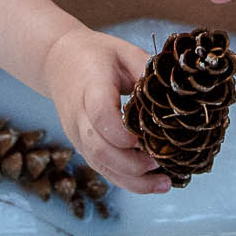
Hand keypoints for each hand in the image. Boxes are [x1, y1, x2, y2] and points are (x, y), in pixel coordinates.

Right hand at [43, 28, 167, 194]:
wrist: (59, 61)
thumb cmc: (97, 55)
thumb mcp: (125, 52)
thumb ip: (147, 72)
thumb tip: (176, 95)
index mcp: (90, 86)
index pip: (100, 114)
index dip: (121, 132)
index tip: (143, 139)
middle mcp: (79, 115)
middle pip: (99, 149)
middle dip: (132, 164)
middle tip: (161, 163)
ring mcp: (78, 134)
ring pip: (100, 165)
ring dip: (132, 180)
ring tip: (164, 183)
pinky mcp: (82, 145)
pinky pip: (102, 168)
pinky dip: (126, 180)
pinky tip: (150, 183)